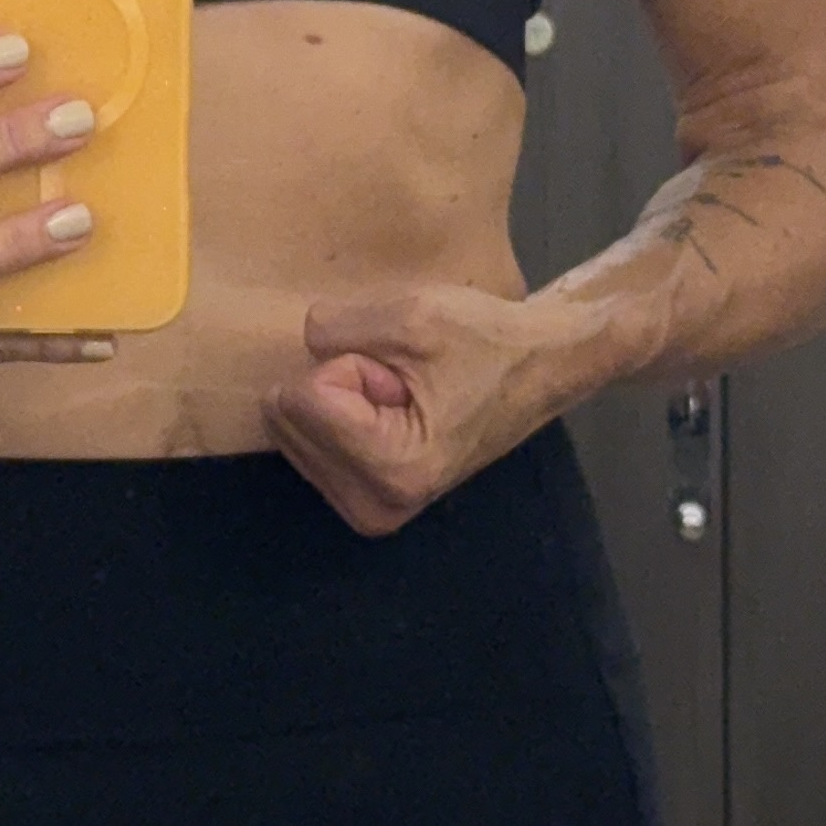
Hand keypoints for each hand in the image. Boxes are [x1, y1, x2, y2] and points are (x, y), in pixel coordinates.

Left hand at [263, 284, 557, 535]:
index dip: (351, 362)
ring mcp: (370, 511)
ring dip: (339, 398)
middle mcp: (376, 507)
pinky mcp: (365, 502)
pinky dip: (337, 416)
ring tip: (399, 394)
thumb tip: (301, 343)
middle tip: (399, 381)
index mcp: (394, 469)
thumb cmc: (484, 342)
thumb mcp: (412, 314)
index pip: (305, 396)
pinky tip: (387, 412)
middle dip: (340, 383)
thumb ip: (338, 326)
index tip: (402, 370)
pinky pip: (305, 443)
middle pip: (290, 418)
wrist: (535, 369)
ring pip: (291, 430)